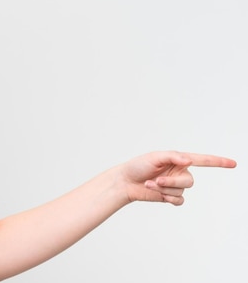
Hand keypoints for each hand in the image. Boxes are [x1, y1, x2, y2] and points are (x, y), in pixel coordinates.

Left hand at [120, 151, 235, 205]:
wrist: (125, 181)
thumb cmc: (138, 166)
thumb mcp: (154, 157)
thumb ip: (173, 157)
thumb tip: (190, 161)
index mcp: (179, 159)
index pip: (203, 160)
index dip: (218, 162)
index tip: (233, 163)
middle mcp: (180, 172)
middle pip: (190, 181)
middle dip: (172, 182)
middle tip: (157, 180)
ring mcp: (175, 185)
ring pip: (182, 191)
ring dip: (165, 189)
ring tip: (150, 184)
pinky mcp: (170, 196)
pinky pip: (179, 201)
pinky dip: (167, 198)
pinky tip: (157, 193)